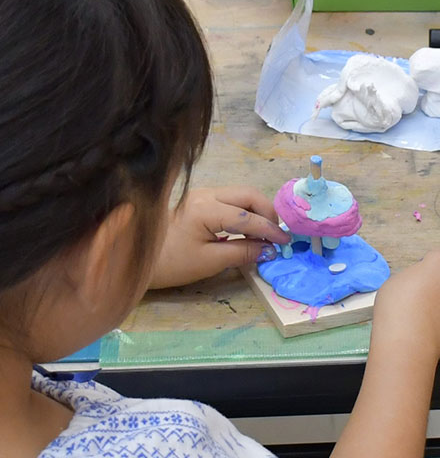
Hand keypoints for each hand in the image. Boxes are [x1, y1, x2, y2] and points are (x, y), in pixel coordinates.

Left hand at [149, 186, 290, 288]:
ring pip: (241, 195)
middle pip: (248, 195)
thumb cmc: (171, 264)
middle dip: (267, 213)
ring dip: (257, 212)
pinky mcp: (199, 199)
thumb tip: (268, 249)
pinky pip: (231, 200)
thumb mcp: (210, 262)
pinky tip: (248, 229)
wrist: (136, 258)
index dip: (270, 230)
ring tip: (265, 234)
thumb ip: (242, 252)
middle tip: (276, 235)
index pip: (248, 216)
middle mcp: (205, 194)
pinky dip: (245, 212)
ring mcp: (201, 194)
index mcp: (206, 209)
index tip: (285, 242)